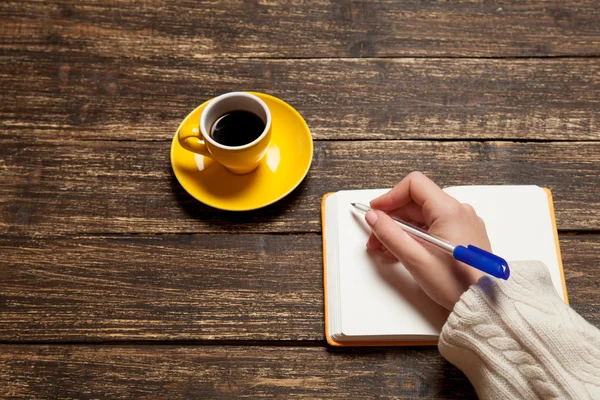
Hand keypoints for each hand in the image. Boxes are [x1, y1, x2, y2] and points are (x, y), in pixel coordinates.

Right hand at [365, 172, 490, 310]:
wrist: (484, 303)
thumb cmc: (456, 283)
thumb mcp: (415, 259)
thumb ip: (390, 234)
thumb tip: (374, 217)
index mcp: (449, 211)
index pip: (414, 185)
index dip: (390, 196)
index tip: (376, 212)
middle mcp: (459, 211)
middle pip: (416, 202)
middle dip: (392, 218)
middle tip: (376, 239)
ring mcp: (463, 223)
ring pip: (423, 216)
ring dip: (402, 229)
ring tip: (388, 249)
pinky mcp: (463, 235)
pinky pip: (434, 226)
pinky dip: (417, 235)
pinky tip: (405, 251)